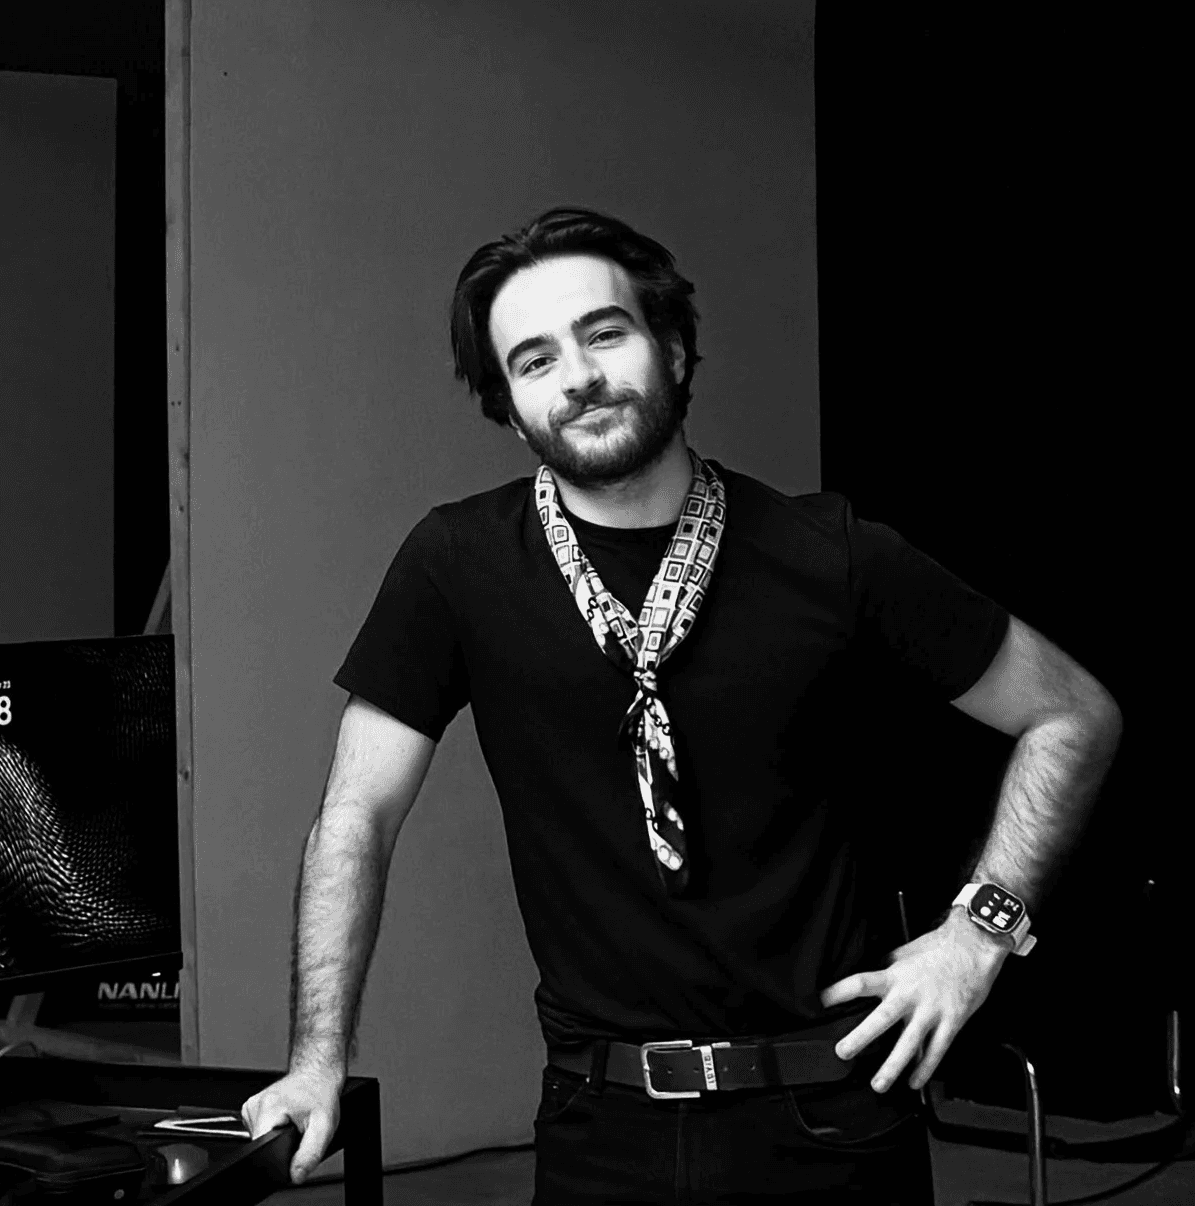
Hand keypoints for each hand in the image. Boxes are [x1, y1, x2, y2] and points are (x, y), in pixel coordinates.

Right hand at [241, 1063, 344, 1183]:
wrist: (318, 1073)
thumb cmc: (321, 1093)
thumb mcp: (324, 1126)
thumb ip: (310, 1154)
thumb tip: (296, 1176)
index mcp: (266, 1109)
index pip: (259, 1149)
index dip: (277, 1156)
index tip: (292, 1144)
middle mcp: (254, 1106)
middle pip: (259, 1145)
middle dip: (278, 1145)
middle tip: (297, 1129)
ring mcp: (252, 1106)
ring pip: (259, 1138)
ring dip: (276, 1137)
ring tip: (293, 1121)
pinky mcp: (254, 1108)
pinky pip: (260, 1129)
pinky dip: (273, 1129)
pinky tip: (286, 1119)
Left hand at [818, 907, 1010, 1093]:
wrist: (973, 947)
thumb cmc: (937, 949)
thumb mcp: (902, 953)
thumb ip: (885, 970)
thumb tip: (866, 982)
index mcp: (895, 975)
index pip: (860, 983)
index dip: (839, 992)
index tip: (821, 1002)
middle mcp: (910, 995)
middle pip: (881, 1019)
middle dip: (860, 1038)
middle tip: (843, 1052)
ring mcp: (931, 1011)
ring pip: (909, 1044)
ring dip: (892, 1066)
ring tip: (878, 1084)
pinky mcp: (951, 1022)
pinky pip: (936, 1051)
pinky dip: (924, 1069)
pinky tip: (913, 1081)